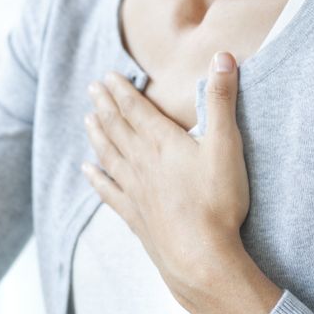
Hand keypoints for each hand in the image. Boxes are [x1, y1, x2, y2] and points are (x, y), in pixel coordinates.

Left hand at [81, 52, 249, 299]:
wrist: (201, 257)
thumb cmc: (217, 201)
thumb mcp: (226, 144)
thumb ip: (221, 99)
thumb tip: (223, 56)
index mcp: (162, 142)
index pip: (136, 108)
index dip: (121, 90)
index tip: (106, 76)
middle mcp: (141, 162)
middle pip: (117, 127)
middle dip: (104, 105)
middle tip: (92, 89)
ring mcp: (135, 190)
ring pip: (109, 155)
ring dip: (97, 135)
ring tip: (87, 119)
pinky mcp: (134, 216)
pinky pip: (109, 191)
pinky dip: (96, 178)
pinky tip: (87, 170)